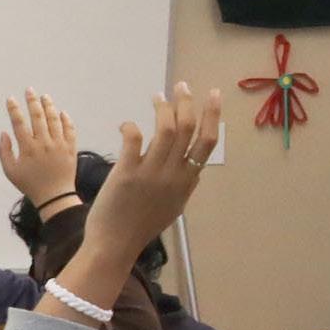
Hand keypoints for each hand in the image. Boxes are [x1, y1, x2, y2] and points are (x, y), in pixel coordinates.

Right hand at [0, 90, 78, 209]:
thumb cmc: (30, 185)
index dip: (14, 109)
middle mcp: (44, 144)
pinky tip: (61, 113)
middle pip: (38, 116)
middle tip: (29, 90)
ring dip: (49, 106)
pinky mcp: (70, 149)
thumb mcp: (10, 171)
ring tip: (45, 97)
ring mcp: (59, 145)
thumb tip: (4, 133)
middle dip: (32, 101)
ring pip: (54, 120)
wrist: (55, 197)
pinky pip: (69, 130)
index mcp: (28, 148)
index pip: (19, 123)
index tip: (11, 99)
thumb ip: (4, 151)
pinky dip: (66, 120)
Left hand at [82, 83, 221, 262]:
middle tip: (180, 86)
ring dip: (163, 108)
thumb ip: (186, 186)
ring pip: (167, 129)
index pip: (207, 143)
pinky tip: (125, 125)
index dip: (212, 116)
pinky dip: (131, 126)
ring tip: (157, 98)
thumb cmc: (142, 226)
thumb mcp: (173, 208)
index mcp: (186, 182)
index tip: (214, 94)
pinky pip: (134, 138)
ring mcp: (151, 173)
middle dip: (187, 102)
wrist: (115, 244)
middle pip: (188, 129)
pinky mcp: (126, 173)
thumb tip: (197, 169)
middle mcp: (173, 175)